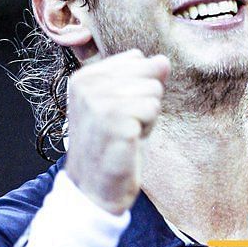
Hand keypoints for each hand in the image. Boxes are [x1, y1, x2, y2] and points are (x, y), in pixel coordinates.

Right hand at [65, 49, 169, 214]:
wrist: (95, 188)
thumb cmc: (111, 145)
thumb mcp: (125, 103)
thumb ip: (143, 78)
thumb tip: (163, 60)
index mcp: (85, 76)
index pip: (136, 58)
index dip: (138, 87)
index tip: (120, 111)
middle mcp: (87, 84)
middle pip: (147, 72)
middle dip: (145, 100)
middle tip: (125, 124)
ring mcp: (99, 102)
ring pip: (153, 90)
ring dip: (147, 116)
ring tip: (126, 133)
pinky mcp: (114, 120)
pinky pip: (153, 108)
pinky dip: (147, 128)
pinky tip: (129, 141)